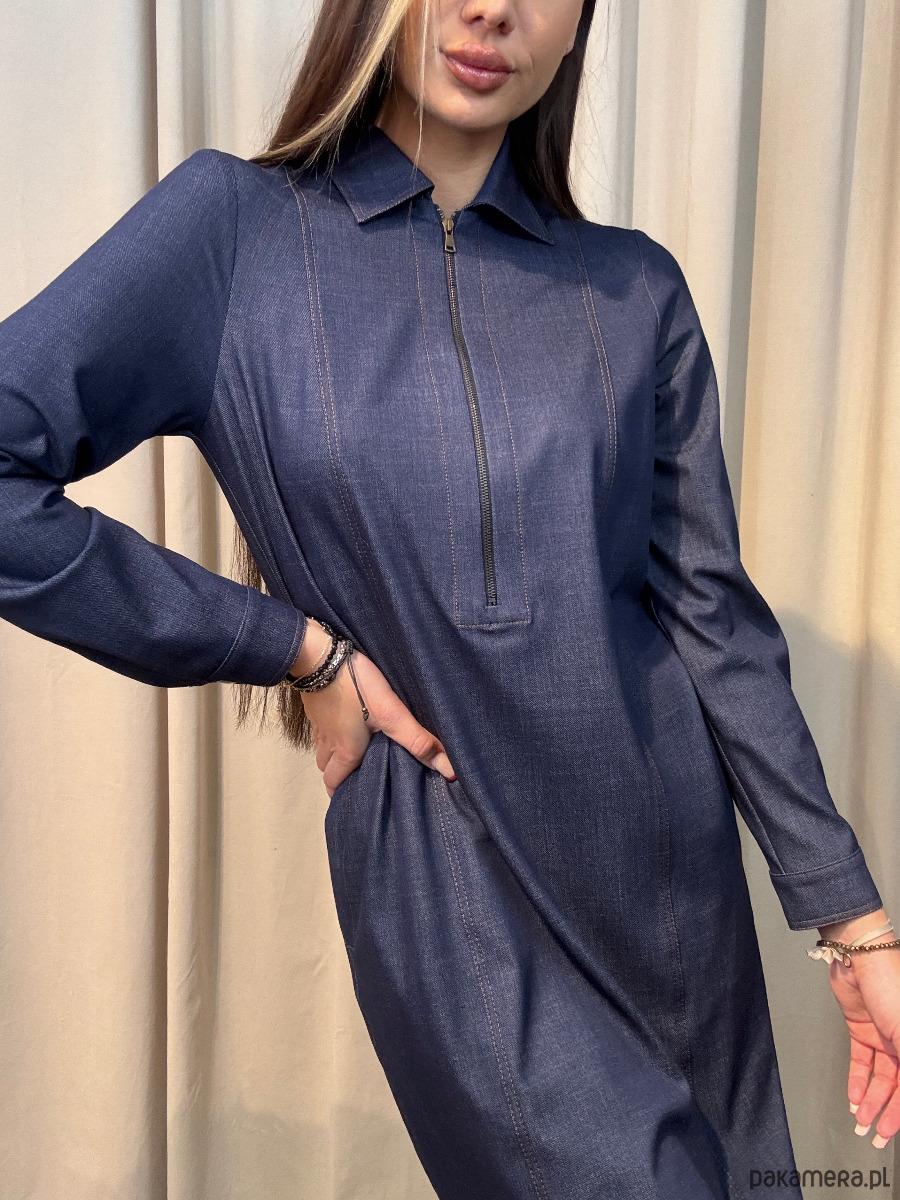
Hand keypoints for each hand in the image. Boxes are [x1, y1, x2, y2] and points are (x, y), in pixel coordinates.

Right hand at [288, 620, 455, 797]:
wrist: (320, 653)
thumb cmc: (356, 687)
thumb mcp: (392, 714)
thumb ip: (418, 741)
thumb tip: (449, 772)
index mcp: (345, 750)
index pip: (334, 784)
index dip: (340, 794)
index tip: (353, 800)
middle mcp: (327, 741)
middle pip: (327, 768)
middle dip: (339, 775)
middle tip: (360, 775)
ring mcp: (318, 722)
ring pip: (322, 748)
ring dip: (334, 754)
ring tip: (355, 751)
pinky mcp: (315, 704)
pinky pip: (321, 728)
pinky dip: (331, 733)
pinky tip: (346, 722)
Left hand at [818, 912, 899, 1149]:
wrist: (858, 956)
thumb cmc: (890, 983)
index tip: (891, 1132)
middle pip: (898, 1086)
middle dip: (887, 1113)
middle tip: (875, 1135)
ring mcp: (885, 1037)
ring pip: (880, 1079)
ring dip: (871, 1101)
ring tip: (862, 1121)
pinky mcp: (862, 1030)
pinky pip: (861, 1063)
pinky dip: (858, 1082)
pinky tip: (855, 1099)